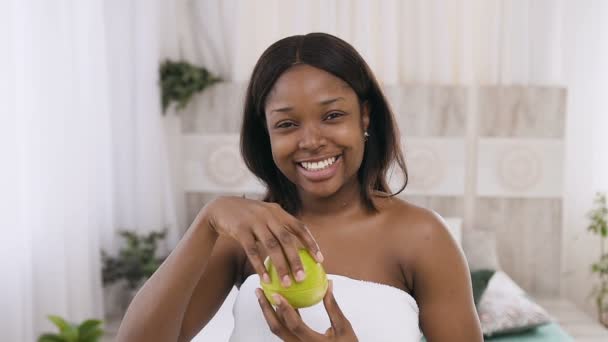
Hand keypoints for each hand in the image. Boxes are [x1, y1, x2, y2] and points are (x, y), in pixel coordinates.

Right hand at [202, 196, 322, 286]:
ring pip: (271, 246)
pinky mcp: (240, 229)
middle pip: (287, 239)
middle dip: (297, 260)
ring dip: (281, 266)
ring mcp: (254, 221)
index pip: (299, 227)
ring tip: (287, 283)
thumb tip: (298, 249)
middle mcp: (269, 214)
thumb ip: (280, 227)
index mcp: (278, 211)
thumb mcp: (265, 215)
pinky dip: (260, 266)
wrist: (220, 208)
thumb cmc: (247, 217)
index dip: (311, 243)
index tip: (320, 260)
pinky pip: (253, 251)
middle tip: (303, 278)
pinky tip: (265, 279)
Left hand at [255, 280, 358, 341]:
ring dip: (269, 312)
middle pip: (278, 329)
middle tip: (260, 291)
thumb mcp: (344, 328)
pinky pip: (284, 330)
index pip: (295, 326)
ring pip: (278, 330)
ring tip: (264, 295)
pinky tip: (279, 303)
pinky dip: (279, 316)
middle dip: (266, 309)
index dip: (285, 309)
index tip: (277, 294)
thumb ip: (333, 308)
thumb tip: (328, 284)